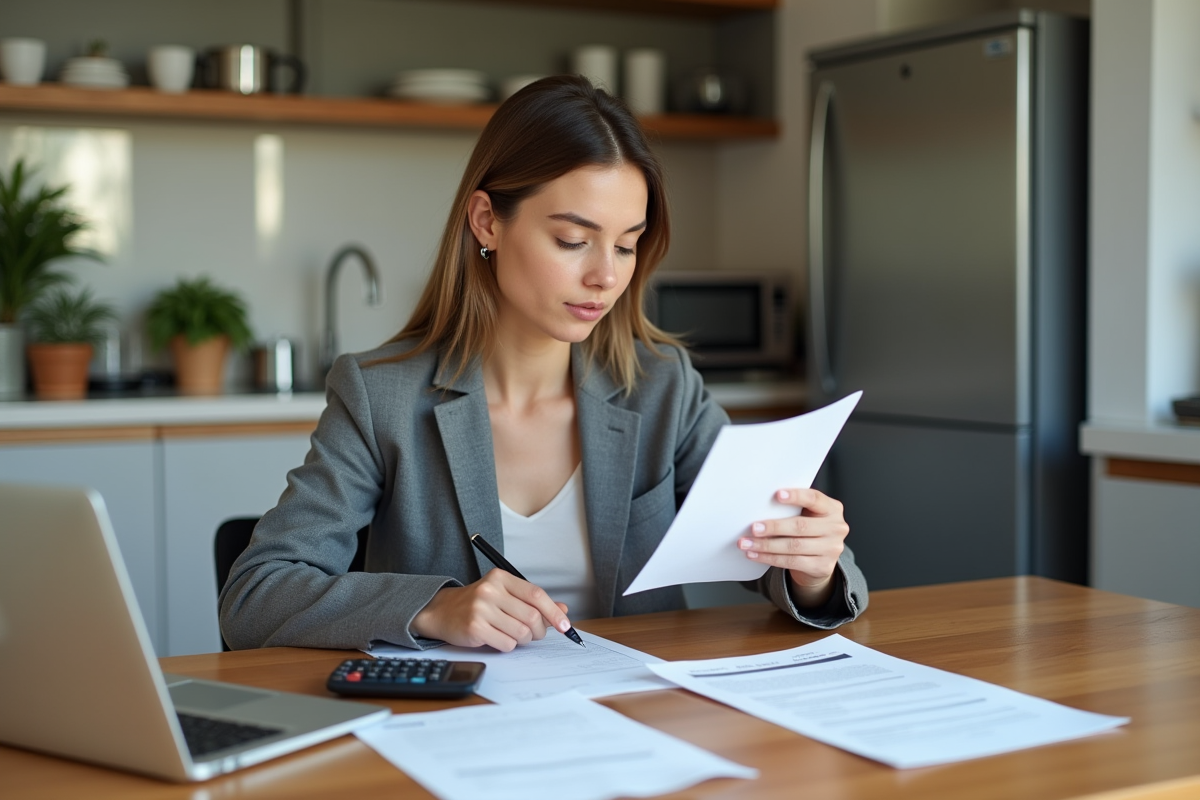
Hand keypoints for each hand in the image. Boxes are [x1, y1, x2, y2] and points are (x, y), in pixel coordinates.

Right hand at [410, 568, 571, 651]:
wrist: (442, 611)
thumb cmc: (477, 604)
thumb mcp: (505, 595)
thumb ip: (533, 602)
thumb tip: (562, 610)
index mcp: (501, 578)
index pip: (536, 594)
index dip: (553, 612)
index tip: (565, 626)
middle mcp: (490, 590)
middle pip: (531, 616)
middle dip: (539, 631)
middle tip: (534, 634)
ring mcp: (481, 609)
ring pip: (521, 633)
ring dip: (523, 640)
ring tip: (514, 635)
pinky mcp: (474, 627)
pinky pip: (506, 643)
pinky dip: (508, 645)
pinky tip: (498, 638)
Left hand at [738, 487, 848, 607]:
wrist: (820, 561)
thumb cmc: (808, 530)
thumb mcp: (808, 515)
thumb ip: (794, 508)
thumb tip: (761, 506)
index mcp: (832, 508)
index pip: (815, 498)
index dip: (796, 496)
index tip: (777, 495)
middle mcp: (837, 528)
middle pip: (800, 526)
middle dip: (774, 527)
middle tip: (753, 527)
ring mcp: (832, 549)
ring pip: (793, 547)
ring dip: (766, 545)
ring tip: (747, 544)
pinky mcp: (822, 567)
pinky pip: (791, 562)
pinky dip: (769, 558)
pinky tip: (755, 555)